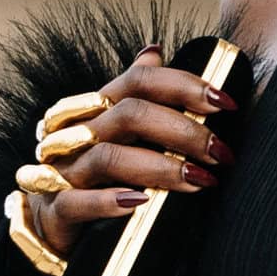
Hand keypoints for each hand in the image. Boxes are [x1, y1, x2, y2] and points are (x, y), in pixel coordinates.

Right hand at [27, 47, 236, 257]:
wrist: (51, 224)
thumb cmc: (94, 176)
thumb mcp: (114, 132)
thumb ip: (134, 95)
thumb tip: (154, 50)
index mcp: (96, 109)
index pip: (138, 80)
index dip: (183, 85)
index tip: (225, 103)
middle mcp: (78, 133)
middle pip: (129, 115)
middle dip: (183, 131)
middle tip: (221, 153)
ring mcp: (64, 170)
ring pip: (109, 157)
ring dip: (161, 168)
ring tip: (200, 180)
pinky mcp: (55, 209)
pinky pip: (77, 202)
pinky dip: (109, 202)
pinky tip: (142, 203)